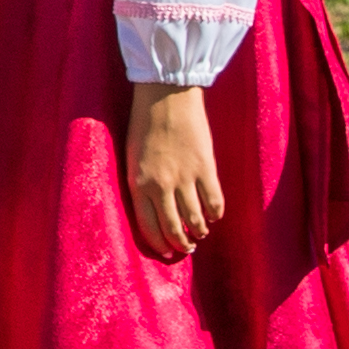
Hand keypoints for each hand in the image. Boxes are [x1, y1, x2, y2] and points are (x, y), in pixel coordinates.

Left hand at [122, 78, 224, 262]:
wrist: (165, 96)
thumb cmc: (144, 124)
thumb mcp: (132, 158)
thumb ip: (143, 184)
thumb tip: (156, 208)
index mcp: (138, 184)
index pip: (149, 227)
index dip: (160, 245)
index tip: (166, 252)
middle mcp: (161, 186)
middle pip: (173, 229)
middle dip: (181, 244)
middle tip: (187, 247)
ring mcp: (185, 178)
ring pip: (195, 219)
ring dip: (199, 231)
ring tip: (200, 233)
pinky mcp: (206, 168)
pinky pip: (214, 202)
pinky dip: (216, 214)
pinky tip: (214, 216)